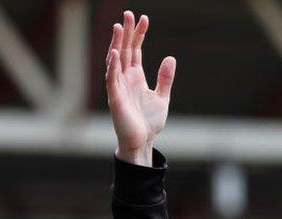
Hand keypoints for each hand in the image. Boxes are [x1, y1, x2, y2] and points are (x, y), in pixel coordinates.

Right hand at [105, 11, 175, 165]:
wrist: (142, 142)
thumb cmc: (149, 122)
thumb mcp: (162, 97)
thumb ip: (165, 78)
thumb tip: (170, 57)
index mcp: (135, 77)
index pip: (135, 50)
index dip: (138, 34)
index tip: (143, 18)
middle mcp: (125, 79)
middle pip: (124, 50)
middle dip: (126, 32)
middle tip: (128, 14)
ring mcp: (118, 87)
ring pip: (115, 61)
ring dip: (116, 44)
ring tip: (119, 27)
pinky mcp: (115, 99)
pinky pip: (112, 80)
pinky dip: (113, 66)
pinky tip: (115, 53)